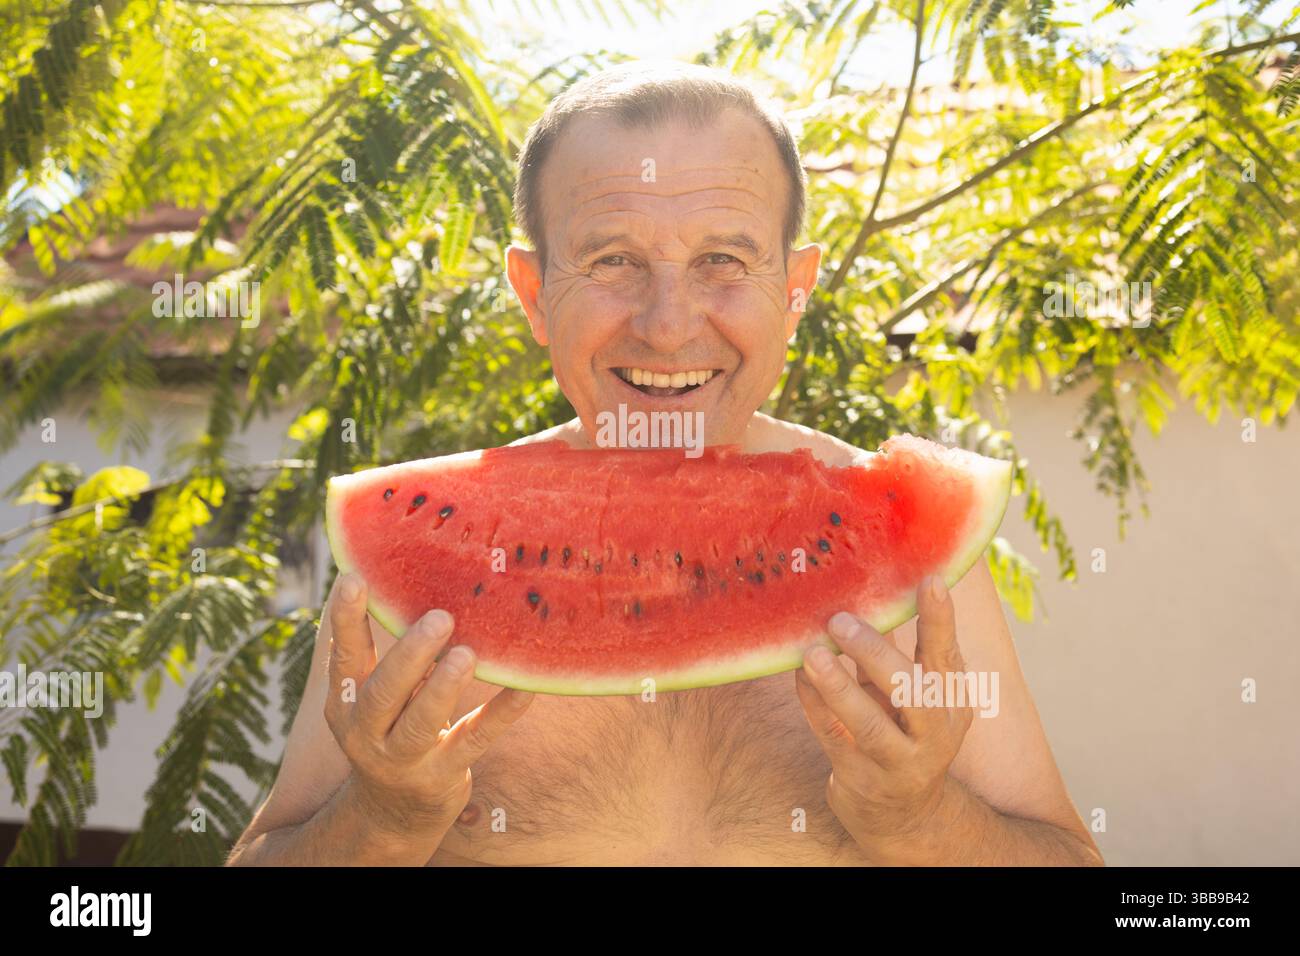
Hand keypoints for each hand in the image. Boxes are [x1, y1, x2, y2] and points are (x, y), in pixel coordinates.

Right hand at [323, 572, 532, 848]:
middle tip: (439, 618)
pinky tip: (526, 687)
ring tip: (468, 654)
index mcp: (346, 701)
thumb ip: (384, 652)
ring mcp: (405, 758)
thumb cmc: (390, 728)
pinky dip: (502, 712)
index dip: (346, 618)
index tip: (355, 576)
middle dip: (410, 655)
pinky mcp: (444, 774)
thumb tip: (408, 578)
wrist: (392, 813)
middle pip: (383, 692)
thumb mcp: (374, 696)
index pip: (343, 656)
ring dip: (445, 687)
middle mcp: (367, 732)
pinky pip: (477, 738)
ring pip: (422, 722)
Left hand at [795, 573, 972, 861]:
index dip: (939, 619)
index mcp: (952, 702)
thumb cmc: (904, 730)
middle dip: (875, 654)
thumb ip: (898, 655)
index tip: (929, 580)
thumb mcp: (914, 696)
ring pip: (868, 724)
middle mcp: (933, 734)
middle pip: (911, 692)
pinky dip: (813, 704)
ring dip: (837, 686)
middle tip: (840, 621)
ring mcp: (898, 762)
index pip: (947, 656)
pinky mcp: (861, 779)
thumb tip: (866, 596)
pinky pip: (832, 737)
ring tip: (811, 654)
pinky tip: (798, 677)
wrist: (903, 813)